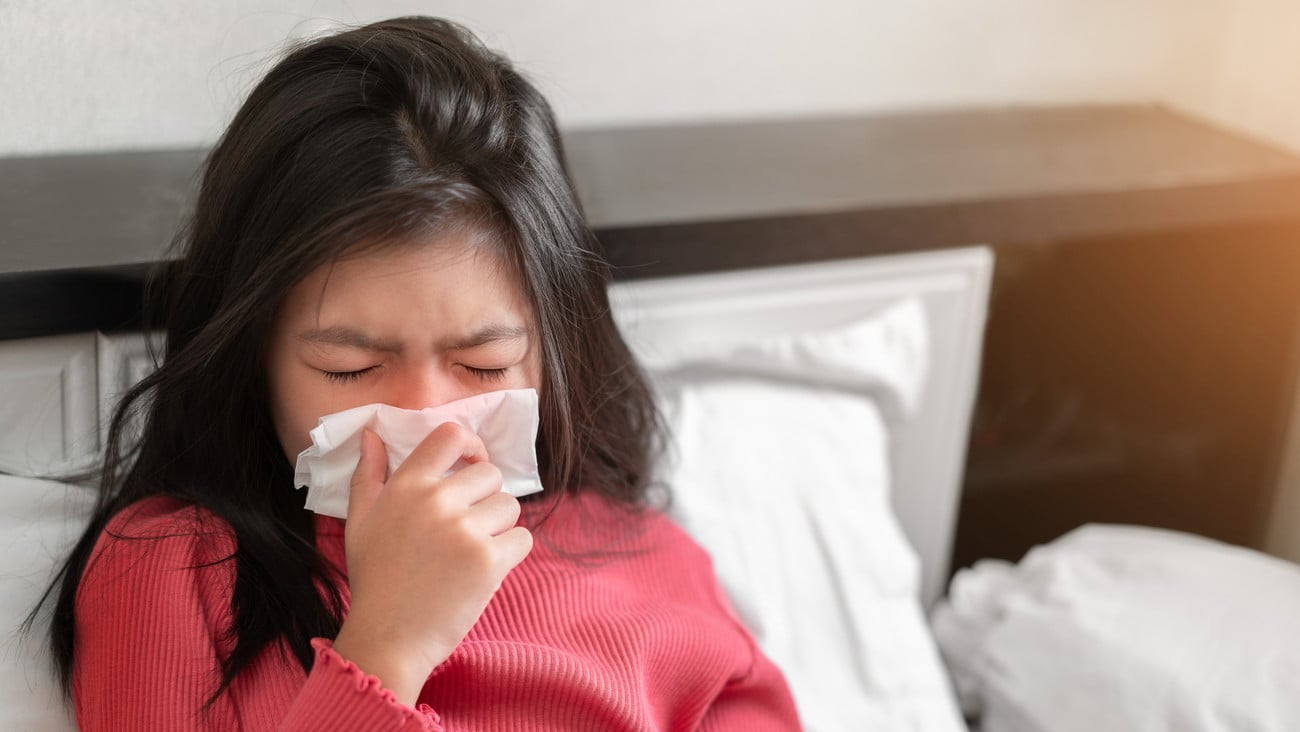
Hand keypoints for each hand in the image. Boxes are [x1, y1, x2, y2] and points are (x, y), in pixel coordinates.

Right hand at [331, 423, 532, 704]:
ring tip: (471, 551)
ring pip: (509, 506)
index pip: (451, 436)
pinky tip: (484, 569)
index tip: (473, 462)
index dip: (471, 445)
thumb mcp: (359, 522)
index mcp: (406, 486)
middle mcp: (436, 501)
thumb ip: (368, 474)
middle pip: (490, 474)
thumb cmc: (374, 580)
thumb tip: (372, 434)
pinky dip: (511, 552)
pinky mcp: (489, 561)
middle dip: (485, 496)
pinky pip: (522, 538)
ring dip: (499, 525)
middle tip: (466, 526)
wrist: (388, 638)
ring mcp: (465, 530)